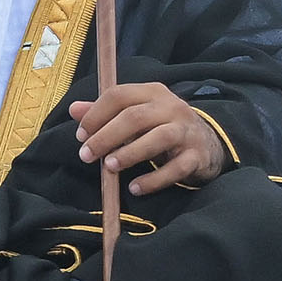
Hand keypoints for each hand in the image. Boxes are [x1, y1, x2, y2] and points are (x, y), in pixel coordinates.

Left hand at [70, 82, 228, 194]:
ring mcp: (186, 131)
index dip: (96, 114)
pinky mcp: (197, 156)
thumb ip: (106, 112)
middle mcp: (172, 107)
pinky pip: (176, 168)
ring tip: (109, 167)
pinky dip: (154, 179)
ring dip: (130, 153)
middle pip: (136, 117)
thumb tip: (74, 109)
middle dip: (107, 136)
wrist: (207, 143)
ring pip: (159, 138)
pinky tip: (134, 188)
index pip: (120, 95)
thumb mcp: (136, 115)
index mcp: (153, 93)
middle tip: (86, 155)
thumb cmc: (162, 127)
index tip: (81, 135)